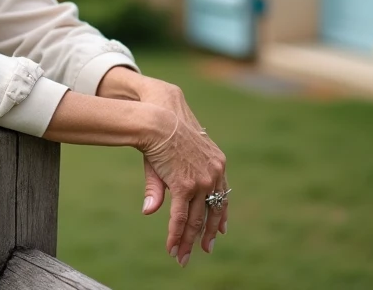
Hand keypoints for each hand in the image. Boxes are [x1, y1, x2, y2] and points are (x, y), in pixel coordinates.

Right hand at [138, 104, 227, 266]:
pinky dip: (176, 234)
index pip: (223, 195)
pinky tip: (172, 245)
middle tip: (205, 250)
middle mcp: (214, 174)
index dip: (220, 215)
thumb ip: (164, 187)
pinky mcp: (186, 185)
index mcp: (217, 163)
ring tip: (183, 256)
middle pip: (212, 212)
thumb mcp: (170, 160)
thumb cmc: (163, 132)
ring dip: (189, 241)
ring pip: (196, 220)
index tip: (221, 231)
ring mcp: (202, 181)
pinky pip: (181, 217)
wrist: (158, 117)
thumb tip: (149, 212)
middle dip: (206, 235)